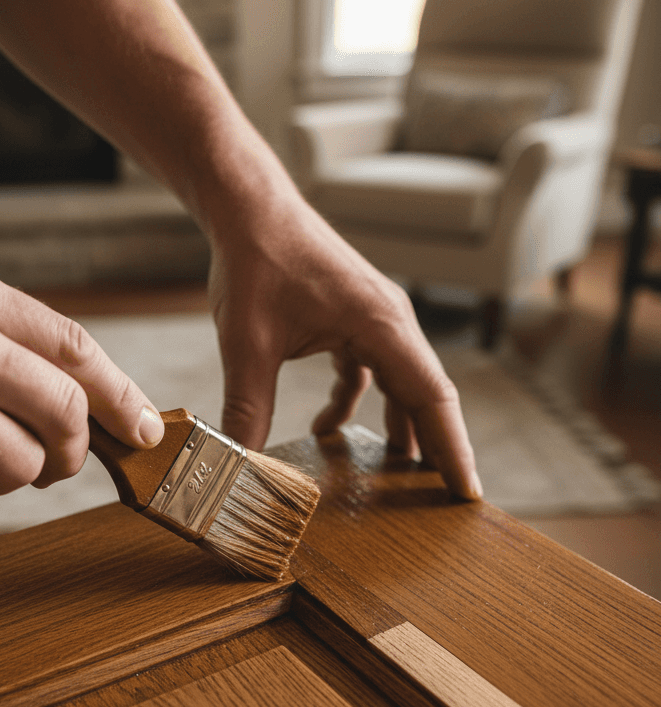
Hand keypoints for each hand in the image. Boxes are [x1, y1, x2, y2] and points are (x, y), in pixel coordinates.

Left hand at [208, 191, 482, 500]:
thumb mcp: (248, 345)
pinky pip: (367, 369)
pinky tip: (326, 427)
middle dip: (433, 447)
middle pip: (424, 394)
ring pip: (397, 383)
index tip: (468, 494)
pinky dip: (354, 400)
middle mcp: (389, 321)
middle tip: (443, 499)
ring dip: (396, 425)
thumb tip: (238, 464)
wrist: (247, 208)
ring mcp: (371, 318)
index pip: (433, 398)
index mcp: (381, 326)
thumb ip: (247, 408)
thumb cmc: (256, 261)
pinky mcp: (349, 317)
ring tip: (396, 473)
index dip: (452, 450)